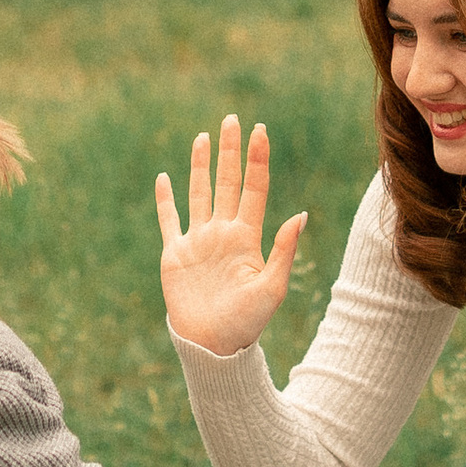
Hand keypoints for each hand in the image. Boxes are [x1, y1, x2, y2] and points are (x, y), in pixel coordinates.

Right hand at [155, 115, 307, 357]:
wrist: (213, 346)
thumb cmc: (247, 322)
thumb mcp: (271, 287)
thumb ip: (283, 250)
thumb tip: (302, 214)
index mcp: (247, 237)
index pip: (253, 188)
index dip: (257, 159)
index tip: (260, 130)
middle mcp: (223, 233)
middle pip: (226, 182)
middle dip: (230, 151)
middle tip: (232, 119)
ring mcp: (198, 241)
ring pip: (199, 193)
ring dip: (200, 165)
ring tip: (203, 137)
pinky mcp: (175, 254)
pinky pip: (168, 220)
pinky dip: (165, 199)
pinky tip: (164, 177)